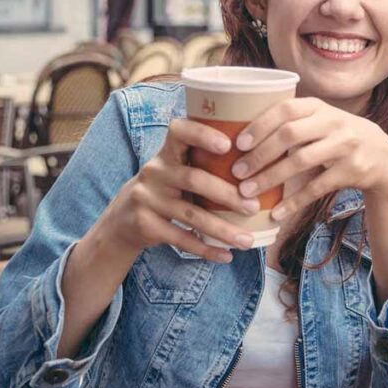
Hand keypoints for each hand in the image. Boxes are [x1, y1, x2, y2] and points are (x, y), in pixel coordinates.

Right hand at [98, 119, 261, 262]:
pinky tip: (226, 255)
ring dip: (223, 229)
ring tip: (248, 240)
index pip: (179, 131)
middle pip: (194, 179)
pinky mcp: (145, 224)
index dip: (202, 135)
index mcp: (167, 152)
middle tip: (254, 206)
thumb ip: (205, 162)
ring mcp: (147, 198)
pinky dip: (206, 249)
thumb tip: (263, 162)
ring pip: (191, 215)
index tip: (228, 144)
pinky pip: (180, 239)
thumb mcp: (177, 168)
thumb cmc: (167, 188)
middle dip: (227, 194)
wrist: (123, 218)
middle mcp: (155, 171)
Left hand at [229, 97, 387, 220]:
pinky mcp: (351, 170)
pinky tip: (276, 212)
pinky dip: (295, 201)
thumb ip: (291, 122)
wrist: (382, 155)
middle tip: (237, 172)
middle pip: (290, 135)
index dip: (260, 125)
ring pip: (301, 161)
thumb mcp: (320, 120)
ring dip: (271, 178)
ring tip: (248, 192)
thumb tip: (239, 136)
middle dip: (260, 154)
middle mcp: (333, 122)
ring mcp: (344, 146)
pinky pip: (317, 187)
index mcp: (318, 107)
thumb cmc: (337, 136)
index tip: (238, 143)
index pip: (285, 109)